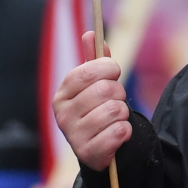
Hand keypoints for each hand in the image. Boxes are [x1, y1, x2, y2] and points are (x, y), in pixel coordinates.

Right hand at [52, 29, 130, 172]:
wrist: (98, 150)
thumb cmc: (96, 111)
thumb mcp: (94, 86)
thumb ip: (95, 61)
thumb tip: (90, 33)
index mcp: (62, 94)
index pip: (87, 72)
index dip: (108, 68)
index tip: (114, 72)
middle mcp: (62, 115)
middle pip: (105, 90)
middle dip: (119, 93)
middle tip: (114, 101)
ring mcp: (73, 136)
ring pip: (115, 110)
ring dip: (123, 113)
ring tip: (114, 119)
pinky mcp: (89, 153)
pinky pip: (120, 131)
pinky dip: (125, 131)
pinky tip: (117, 135)